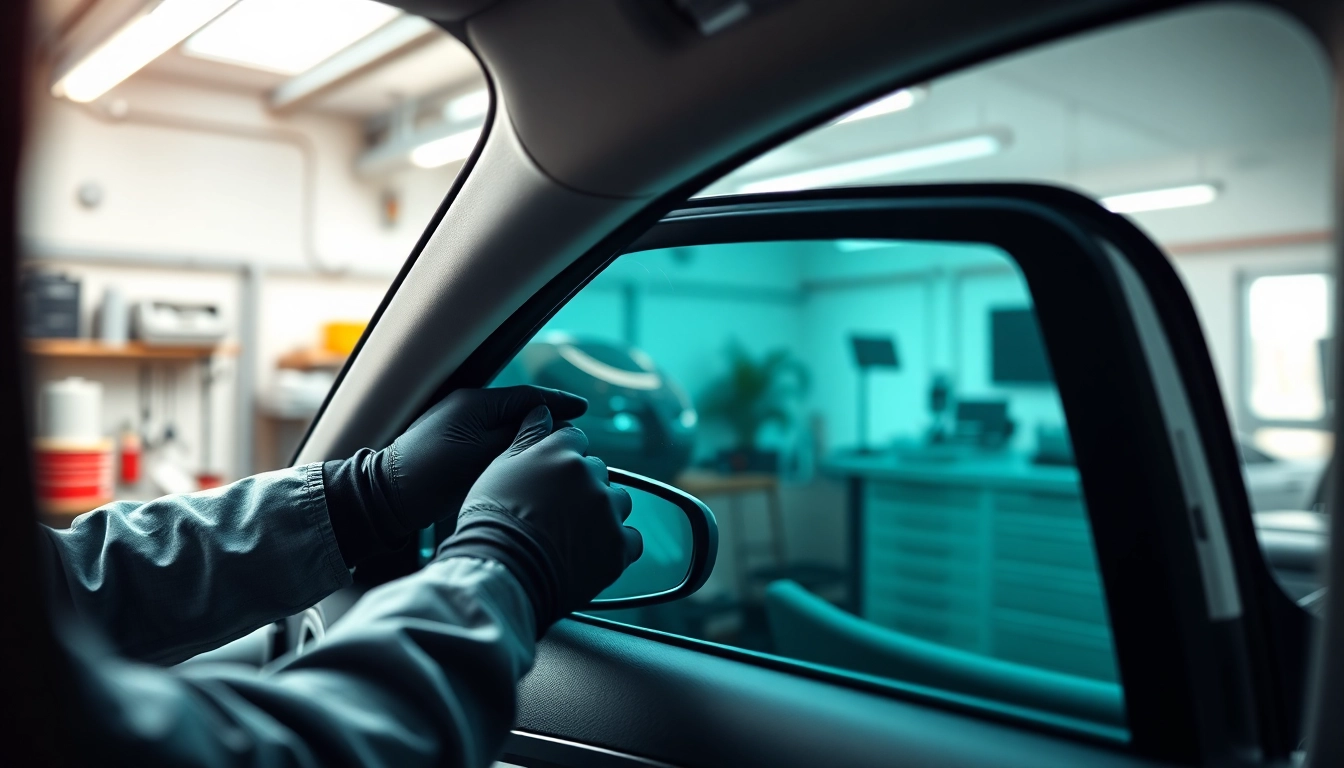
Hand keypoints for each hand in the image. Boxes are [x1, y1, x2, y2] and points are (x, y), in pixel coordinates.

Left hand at [323, 386, 587, 566]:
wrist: (384, 497)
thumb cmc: (428, 477)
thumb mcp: (482, 455)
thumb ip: (518, 438)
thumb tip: (547, 427)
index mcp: (475, 402)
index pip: (528, 397)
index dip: (558, 404)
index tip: (582, 409)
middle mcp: (466, 407)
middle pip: (519, 411)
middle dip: (546, 424)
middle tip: (572, 440)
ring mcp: (457, 425)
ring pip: (506, 428)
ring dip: (528, 439)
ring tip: (551, 456)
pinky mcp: (452, 446)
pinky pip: (491, 442)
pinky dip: (510, 450)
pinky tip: (520, 466)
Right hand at [436, 405, 642, 632]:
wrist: (500, 572)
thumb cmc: (491, 521)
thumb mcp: (499, 469)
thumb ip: (527, 437)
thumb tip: (542, 411)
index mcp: (561, 454)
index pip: (576, 440)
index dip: (563, 458)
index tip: (553, 477)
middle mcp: (590, 477)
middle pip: (597, 471)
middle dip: (583, 486)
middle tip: (557, 511)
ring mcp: (607, 512)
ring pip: (619, 502)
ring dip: (604, 512)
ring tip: (575, 534)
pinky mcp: (618, 547)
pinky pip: (631, 539)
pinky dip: (616, 545)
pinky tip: (593, 552)